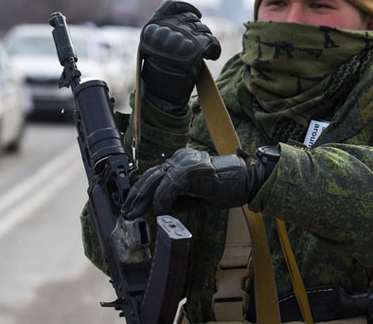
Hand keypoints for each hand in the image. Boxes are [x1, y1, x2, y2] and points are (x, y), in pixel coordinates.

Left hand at [122, 148, 267, 218]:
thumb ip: (176, 200)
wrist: (245, 181)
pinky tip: (158, 211)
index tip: (133, 206)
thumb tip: (157, 209)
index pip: (155, 175)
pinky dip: (162, 200)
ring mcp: (185, 163)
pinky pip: (169, 187)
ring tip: (136, 213)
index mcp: (181, 161)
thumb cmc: (225, 189)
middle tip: (127, 211)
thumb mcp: (195, 197)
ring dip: (144, 200)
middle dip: (137, 196)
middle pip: (151, 176)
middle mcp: (180, 159)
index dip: (141, 192)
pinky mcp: (190, 171)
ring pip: (156, 181)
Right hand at [139, 0, 220, 111]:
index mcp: (152, 27)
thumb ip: (167, 31)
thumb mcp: (155, 47)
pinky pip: (212, 42)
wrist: (161, 94)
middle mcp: (165, 29)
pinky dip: (214, 49)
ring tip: (204, 51)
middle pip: (190, 19)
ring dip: (206, 39)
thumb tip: (190, 18)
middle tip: (199, 43)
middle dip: (198, 29)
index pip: (171, 6)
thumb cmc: (158, 74)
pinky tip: (212, 56)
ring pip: (203, 29)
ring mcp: (180, 38)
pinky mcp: (194, 48)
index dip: (186, 7)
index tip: (195, 13)